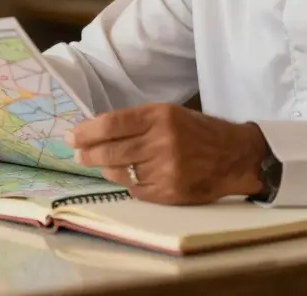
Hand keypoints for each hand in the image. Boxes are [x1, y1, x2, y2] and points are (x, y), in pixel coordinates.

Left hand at [66, 103, 266, 204]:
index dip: (86, 132)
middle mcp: (162, 142)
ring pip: (120, 172)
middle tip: (78, 154)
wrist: (235, 156)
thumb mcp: (170, 114)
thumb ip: (136, 122)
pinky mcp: (169, 193)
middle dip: (88, 153)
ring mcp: (165, 170)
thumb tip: (96, 131)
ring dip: (106, 169)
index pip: (112, 124)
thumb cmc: (198, 132)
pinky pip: (135, 190)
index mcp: (160, 116)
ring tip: (102, 164)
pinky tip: (129, 176)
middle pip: (110, 151)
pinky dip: (128, 183)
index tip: (72, 136)